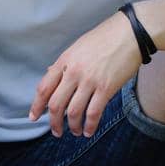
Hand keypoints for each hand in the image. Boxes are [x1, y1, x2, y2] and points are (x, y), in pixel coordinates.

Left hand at [30, 12, 140, 137]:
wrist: (130, 33)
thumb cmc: (104, 38)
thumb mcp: (77, 47)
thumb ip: (64, 64)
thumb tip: (50, 73)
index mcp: (64, 62)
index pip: (44, 88)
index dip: (36, 105)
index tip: (33, 116)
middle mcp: (73, 73)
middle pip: (55, 104)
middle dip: (53, 122)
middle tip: (56, 131)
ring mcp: (90, 81)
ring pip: (73, 112)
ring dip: (72, 126)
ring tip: (74, 132)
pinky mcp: (107, 88)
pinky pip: (93, 113)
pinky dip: (89, 126)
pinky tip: (88, 131)